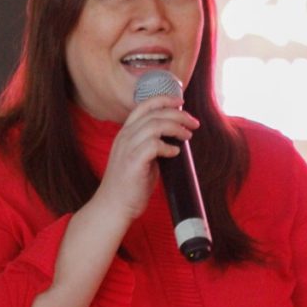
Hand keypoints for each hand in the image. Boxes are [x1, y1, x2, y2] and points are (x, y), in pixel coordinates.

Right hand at [95, 96, 199, 222]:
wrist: (113, 206)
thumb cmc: (129, 185)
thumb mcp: (140, 157)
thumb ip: (152, 145)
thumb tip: (175, 138)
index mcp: (126, 133)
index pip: (144, 106)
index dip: (164, 100)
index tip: (181, 102)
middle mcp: (125, 137)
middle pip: (154, 113)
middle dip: (178, 114)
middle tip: (193, 123)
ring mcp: (127, 149)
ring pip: (155, 125)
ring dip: (176, 128)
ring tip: (187, 136)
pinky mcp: (133, 162)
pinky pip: (153, 145)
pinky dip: (168, 146)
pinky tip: (175, 152)